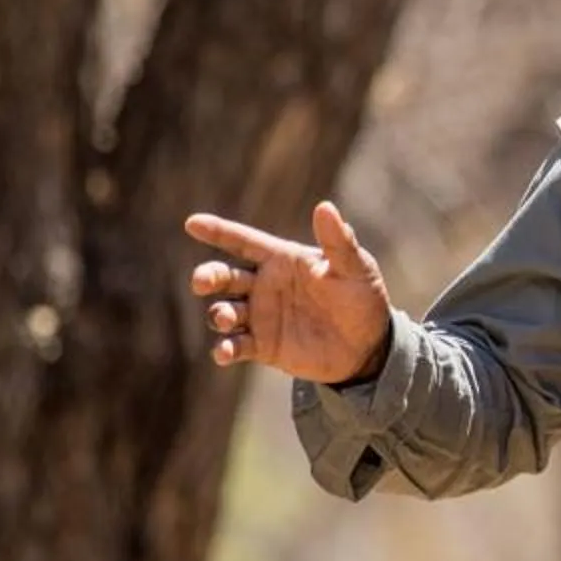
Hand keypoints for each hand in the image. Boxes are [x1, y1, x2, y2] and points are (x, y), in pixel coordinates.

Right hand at [183, 202, 394, 383]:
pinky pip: (234, 346)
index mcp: (282, 259)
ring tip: (226, 317)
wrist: (368, 346)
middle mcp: (264, 285)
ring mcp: (260, 316)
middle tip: (202, 281)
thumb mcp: (355, 269)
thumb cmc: (362, 298)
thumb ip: (337, 241)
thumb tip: (325, 207)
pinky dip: (224, 349)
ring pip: (223, 310)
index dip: (217, 231)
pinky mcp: (262, 346)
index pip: (243, 241)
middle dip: (208, 276)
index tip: (192, 223)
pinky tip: (224, 353)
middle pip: (223, 276)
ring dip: (218, 313)